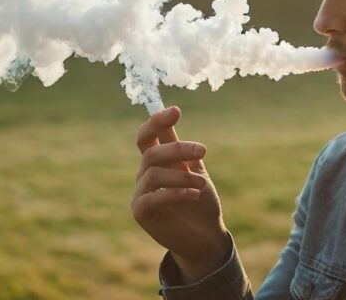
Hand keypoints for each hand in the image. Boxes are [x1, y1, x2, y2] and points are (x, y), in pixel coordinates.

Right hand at [131, 106, 230, 283]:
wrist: (205, 235)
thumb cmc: (200, 200)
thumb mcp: (194, 168)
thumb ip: (180, 146)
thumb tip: (171, 110)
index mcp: (156, 160)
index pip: (147, 135)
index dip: (156, 120)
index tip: (176, 111)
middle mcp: (144, 174)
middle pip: (151, 152)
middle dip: (177, 148)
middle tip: (203, 151)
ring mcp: (140, 193)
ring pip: (154, 174)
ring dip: (182, 175)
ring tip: (203, 183)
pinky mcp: (141, 212)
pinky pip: (153, 197)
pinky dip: (175, 193)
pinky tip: (194, 195)